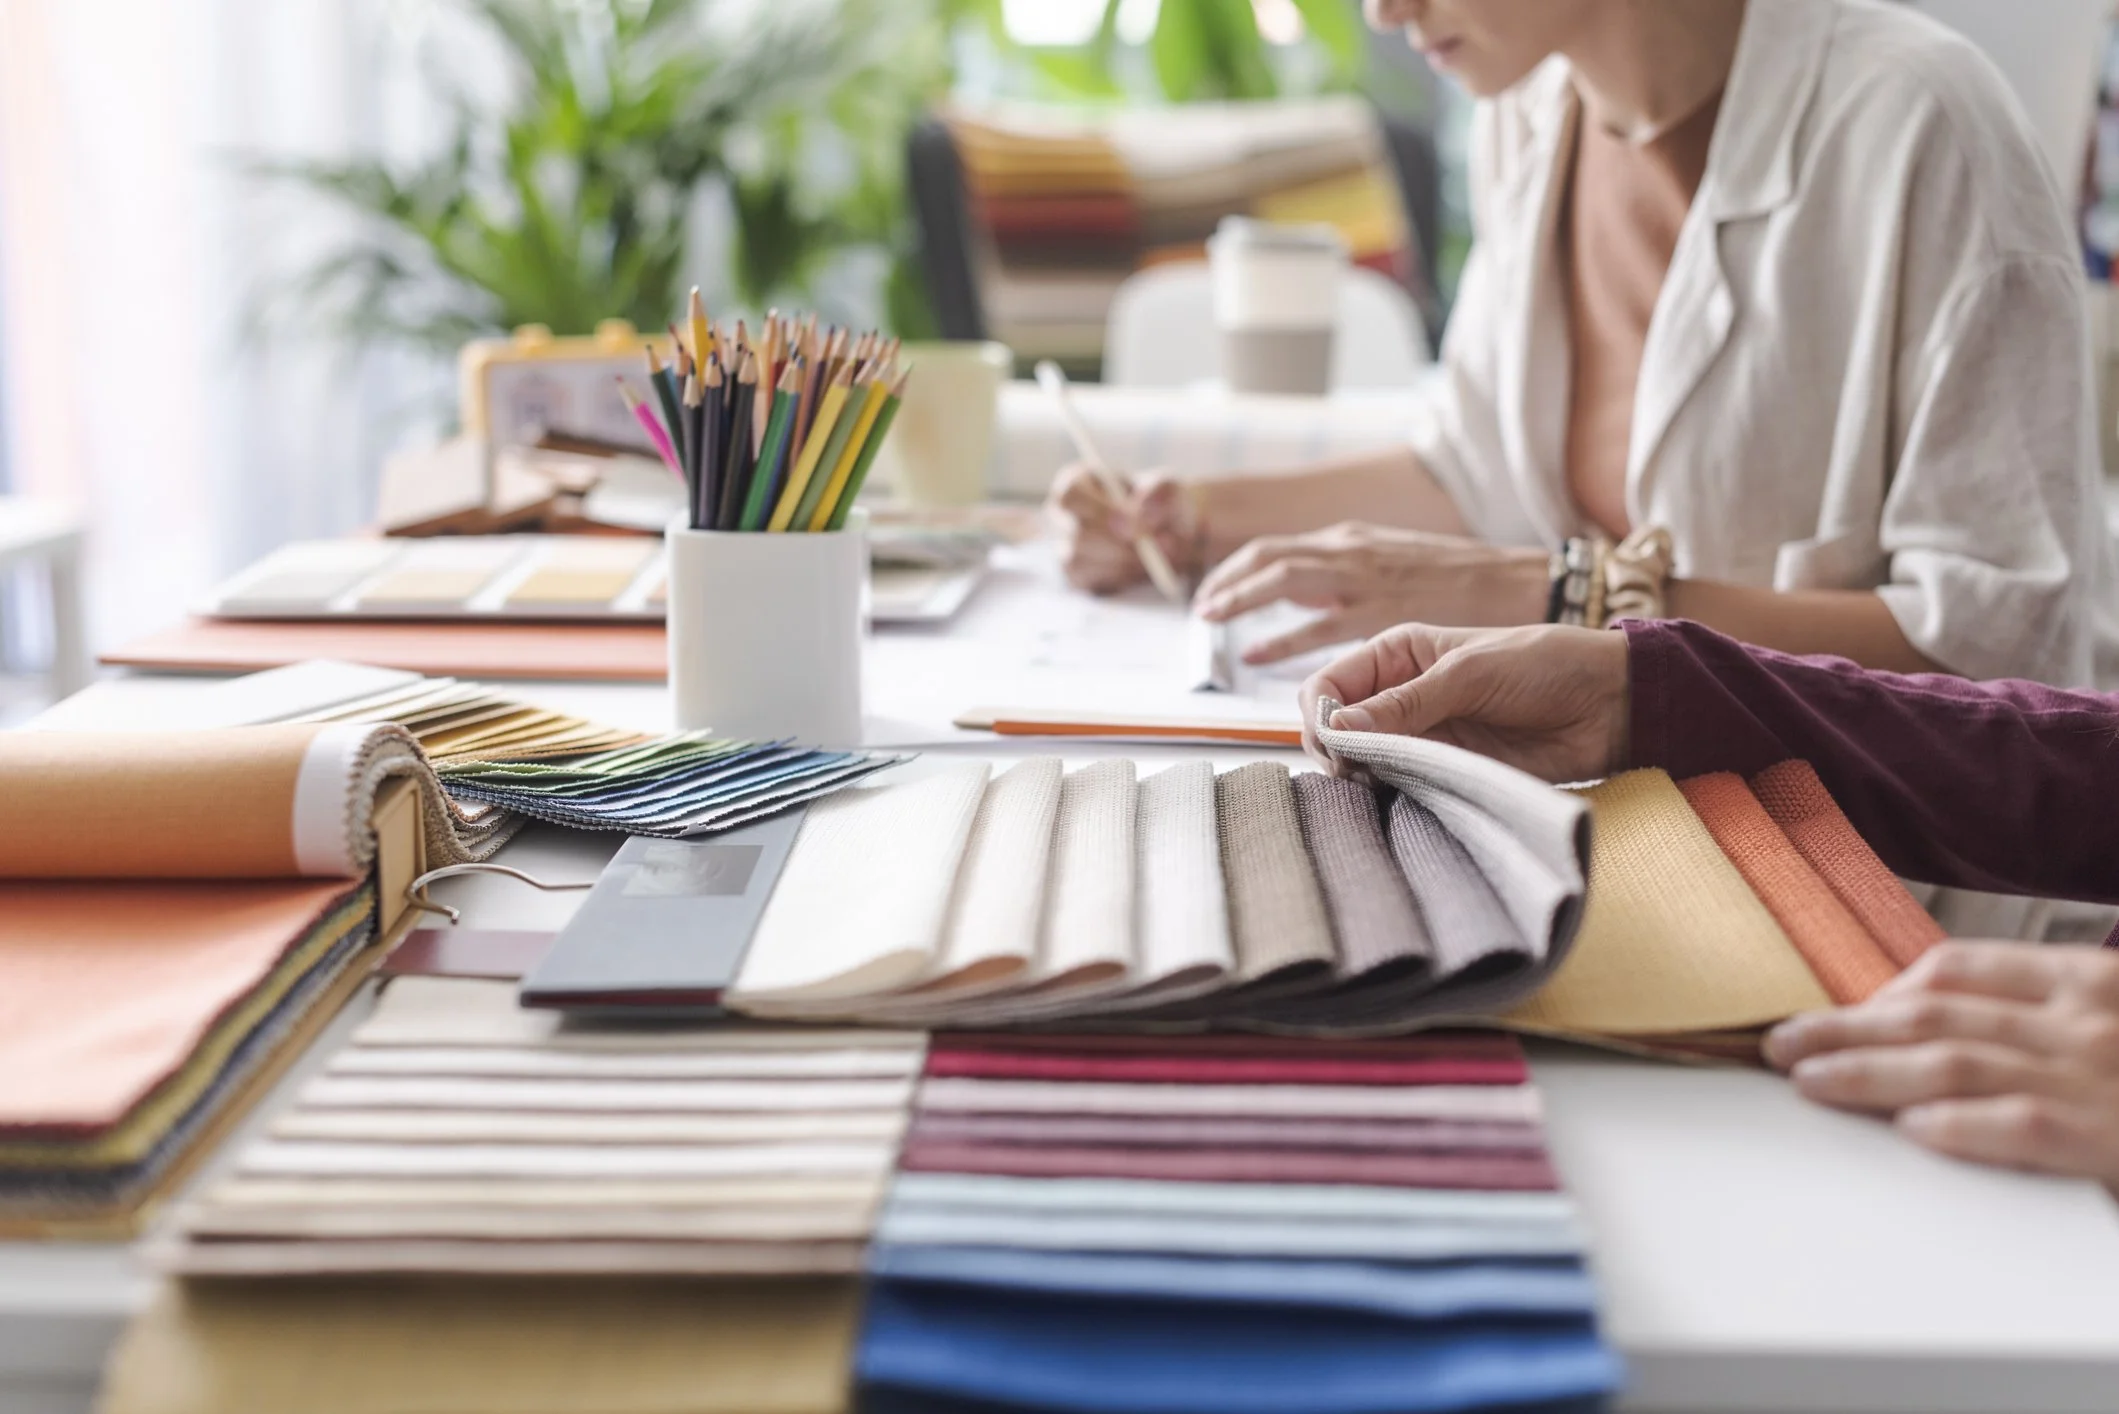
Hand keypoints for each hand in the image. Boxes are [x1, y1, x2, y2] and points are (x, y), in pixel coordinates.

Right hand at [1047, 464, 1195, 594]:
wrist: (1170, 536)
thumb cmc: (1162, 505)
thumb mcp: (1171, 490)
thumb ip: (1161, 492)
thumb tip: (1143, 512)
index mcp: (1077, 482)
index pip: (1071, 494)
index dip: (1099, 512)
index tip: (1133, 528)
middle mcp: (1063, 514)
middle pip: (1074, 531)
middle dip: (1116, 545)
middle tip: (1152, 551)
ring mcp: (1064, 545)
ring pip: (1077, 559)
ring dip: (1119, 562)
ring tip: (1153, 558)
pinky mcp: (1074, 573)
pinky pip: (1084, 580)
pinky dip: (1114, 577)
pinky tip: (1137, 569)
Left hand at [1194, 523, 1549, 664]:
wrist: (1518, 582)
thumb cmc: (1460, 581)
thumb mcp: (1393, 563)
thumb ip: (1350, 576)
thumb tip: (1311, 598)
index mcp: (1351, 540)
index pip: (1276, 548)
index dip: (1237, 569)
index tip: (1213, 591)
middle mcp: (1350, 551)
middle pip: (1267, 555)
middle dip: (1226, 579)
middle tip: (1201, 606)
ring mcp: (1364, 578)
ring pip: (1281, 578)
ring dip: (1240, 597)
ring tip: (1211, 618)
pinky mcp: (1380, 611)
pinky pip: (1315, 627)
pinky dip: (1279, 640)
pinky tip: (1254, 654)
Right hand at [1298, 622, 1629, 783]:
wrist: (1610, 706)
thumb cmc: (1545, 666)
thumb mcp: (1469, 672)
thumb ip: (1404, 703)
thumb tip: (1339, 728)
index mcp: (1398, 655)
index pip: (1328, 685)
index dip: (1321, 715)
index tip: (1337, 743)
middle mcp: (1400, 697)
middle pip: (1337, 730)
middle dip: (1336, 751)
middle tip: (1358, 771)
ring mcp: (1421, 738)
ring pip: (1363, 764)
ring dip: (1363, 778)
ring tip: (1381, 785)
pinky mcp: (1445, 773)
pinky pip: (1400, 790)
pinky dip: (1391, 799)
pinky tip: (1399, 800)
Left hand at [1765, 942, 2118, 1186]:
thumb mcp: (2113, 1024)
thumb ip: (2044, 1020)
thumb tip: (1937, 1030)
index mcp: (2084, 980)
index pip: (1957, 969)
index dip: (1882, 991)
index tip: (1833, 1012)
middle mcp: (2080, 1021)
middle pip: (1934, 1016)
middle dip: (1847, 1029)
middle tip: (1783, 1044)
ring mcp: (2094, 1077)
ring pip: (1954, 1063)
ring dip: (1870, 1071)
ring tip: (1809, 1081)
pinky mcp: (2110, 1138)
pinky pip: (2021, 1125)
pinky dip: (1960, 1124)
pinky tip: (1907, 1127)